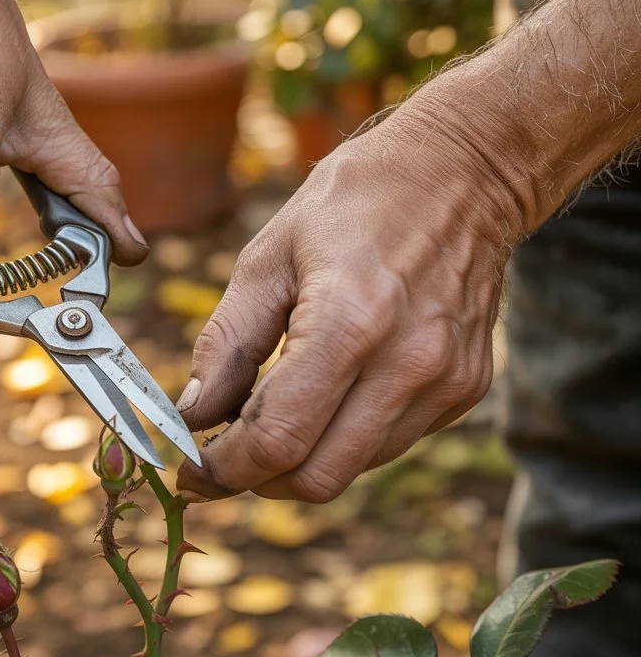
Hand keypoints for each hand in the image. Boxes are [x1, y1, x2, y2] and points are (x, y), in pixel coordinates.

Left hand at [175, 104, 516, 502]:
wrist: (462, 175)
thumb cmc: (353, 204)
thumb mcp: (267, 258)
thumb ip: (225, 344)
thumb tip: (191, 415)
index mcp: (350, 321)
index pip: (278, 439)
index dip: (223, 470)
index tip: (191, 472)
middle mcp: (408, 363)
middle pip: (317, 477)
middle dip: (256, 481)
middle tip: (221, 459)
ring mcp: (445, 382)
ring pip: (352, 469)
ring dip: (299, 462)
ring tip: (268, 422)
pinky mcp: (465, 390)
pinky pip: (388, 444)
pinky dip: (342, 440)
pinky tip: (324, 399)